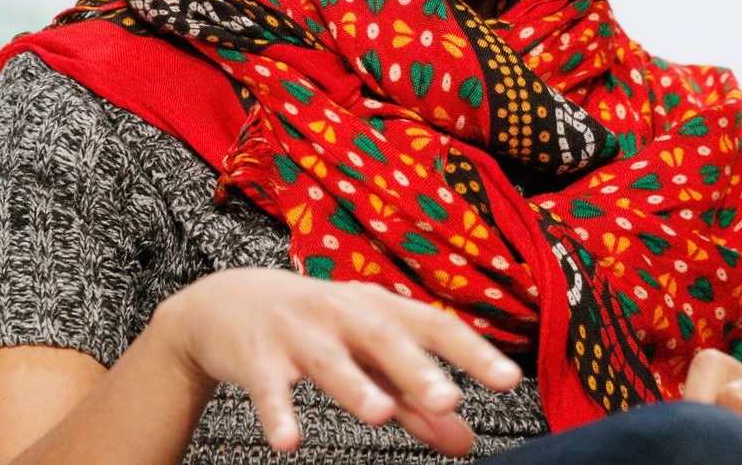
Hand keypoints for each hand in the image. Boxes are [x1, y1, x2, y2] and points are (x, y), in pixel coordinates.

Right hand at [155, 268, 521, 456]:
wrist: (232, 300)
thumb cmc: (317, 326)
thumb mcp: (368, 356)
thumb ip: (415, 399)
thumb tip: (467, 442)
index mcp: (379, 309)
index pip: (434, 324)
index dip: (472, 351)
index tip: (509, 379)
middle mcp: (344, 313)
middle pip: (386, 337)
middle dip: (417, 369)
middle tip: (449, 399)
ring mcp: (300, 331)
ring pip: (331, 359)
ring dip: (355, 385)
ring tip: (380, 414)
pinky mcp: (258, 356)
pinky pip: (269, 387)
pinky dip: (279, 412)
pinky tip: (288, 441)